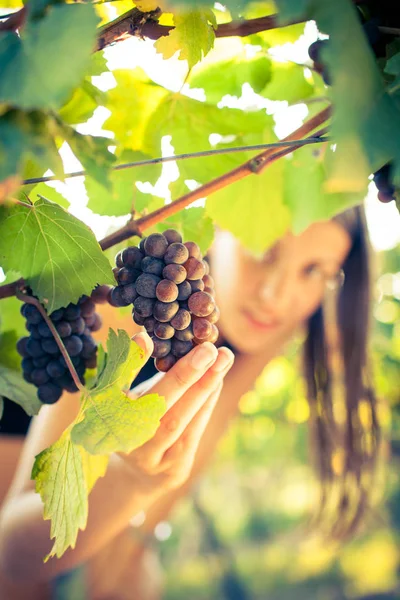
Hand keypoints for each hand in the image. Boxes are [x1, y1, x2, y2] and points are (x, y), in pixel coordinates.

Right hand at [119, 332, 233, 493]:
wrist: (140, 472)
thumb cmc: (135, 416)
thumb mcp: (125, 392)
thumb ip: (131, 366)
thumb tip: (150, 335)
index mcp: (103, 413)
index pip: (114, 386)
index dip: (129, 362)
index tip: (145, 337)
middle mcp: (121, 438)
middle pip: (155, 405)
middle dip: (183, 375)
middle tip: (208, 349)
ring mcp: (147, 456)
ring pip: (177, 420)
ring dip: (204, 388)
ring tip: (222, 359)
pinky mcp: (172, 468)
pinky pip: (192, 432)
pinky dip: (206, 404)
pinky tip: (218, 381)